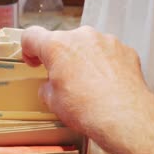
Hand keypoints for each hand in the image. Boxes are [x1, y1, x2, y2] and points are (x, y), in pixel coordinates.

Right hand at [22, 26, 153, 153]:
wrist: (124, 117)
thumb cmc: (87, 109)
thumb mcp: (53, 102)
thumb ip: (47, 87)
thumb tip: (51, 87)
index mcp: (57, 46)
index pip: (32, 36)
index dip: (29, 49)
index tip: (34, 60)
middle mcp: (81, 37)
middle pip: (63, 41)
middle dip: (61, 58)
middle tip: (62, 81)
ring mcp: (105, 41)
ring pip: (87, 46)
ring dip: (83, 60)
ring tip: (87, 86)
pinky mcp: (124, 50)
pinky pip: (107, 53)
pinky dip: (104, 65)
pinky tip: (105, 85)